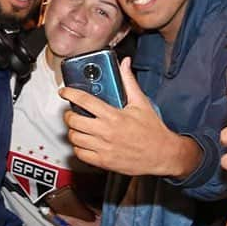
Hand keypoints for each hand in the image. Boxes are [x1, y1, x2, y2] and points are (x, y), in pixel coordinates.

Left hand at [61, 57, 200, 177]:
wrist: (162, 154)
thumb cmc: (152, 130)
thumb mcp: (141, 102)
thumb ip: (129, 81)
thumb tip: (124, 63)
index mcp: (114, 116)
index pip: (84, 100)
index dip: (70, 93)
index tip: (64, 92)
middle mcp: (106, 132)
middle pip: (74, 120)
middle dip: (69, 114)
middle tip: (72, 112)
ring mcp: (103, 148)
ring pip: (74, 137)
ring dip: (73, 131)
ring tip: (78, 127)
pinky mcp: (103, 161)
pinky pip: (80, 153)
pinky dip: (78, 147)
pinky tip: (85, 142)